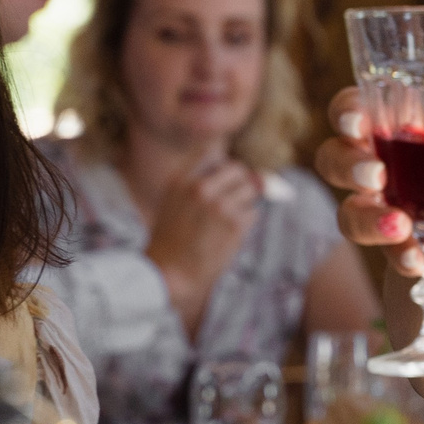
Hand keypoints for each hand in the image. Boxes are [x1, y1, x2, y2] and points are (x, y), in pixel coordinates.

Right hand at [142, 155, 261, 333]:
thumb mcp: (172, 202)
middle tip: (231, 202)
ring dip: (244, 203)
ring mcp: (219, 205)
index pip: (209, 150)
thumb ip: (197, 182)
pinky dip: (246, 222)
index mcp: (180, 180)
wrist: (170, 274)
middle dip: (240, 183)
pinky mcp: (235, 223)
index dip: (221, 163)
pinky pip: (253, 212)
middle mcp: (199, 188)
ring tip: (226, 221)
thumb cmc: (171, 240)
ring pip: (250, 190)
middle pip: (238, 169)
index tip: (223, 176)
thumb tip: (241, 170)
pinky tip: (228, 234)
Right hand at [314, 86, 423, 276]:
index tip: (357, 120)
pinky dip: (403, 255)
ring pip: (350, 212)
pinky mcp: (393, 246)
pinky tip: (419, 259)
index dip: (346, 113)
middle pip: (334, 159)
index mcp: (392, 126)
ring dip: (370, 219)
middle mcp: (374, 164)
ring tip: (401, 225)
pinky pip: (385, 252)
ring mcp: (377, 208)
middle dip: (348, 166)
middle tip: (376, 174)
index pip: (351, 110)